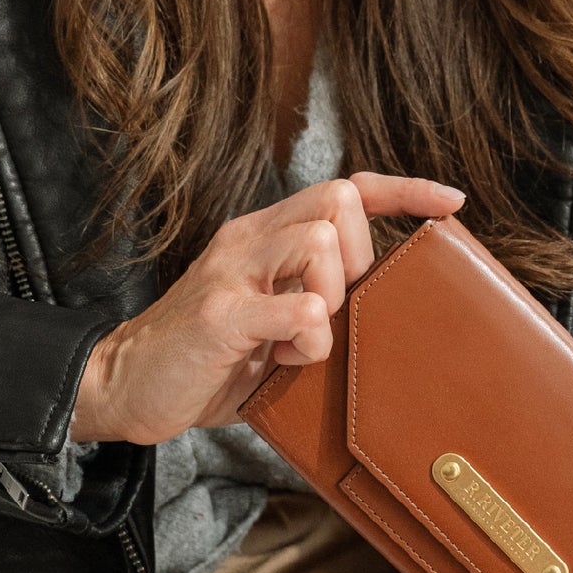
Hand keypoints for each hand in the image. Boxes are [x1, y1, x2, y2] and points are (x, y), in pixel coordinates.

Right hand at [67, 171, 464, 445]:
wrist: (121, 385)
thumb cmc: (207, 359)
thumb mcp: (270, 318)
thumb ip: (315, 300)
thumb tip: (386, 307)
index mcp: (265, 235)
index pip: (346, 187)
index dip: (404, 190)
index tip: (451, 203)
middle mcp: (249, 239)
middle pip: (339, 202)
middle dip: (359, 260)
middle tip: (332, 312)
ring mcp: (232, 272)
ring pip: (320, 243)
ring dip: (331, 299)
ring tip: (300, 343)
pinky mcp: (220, 315)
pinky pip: (295, 309)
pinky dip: (307, 338)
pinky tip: (280, 361)